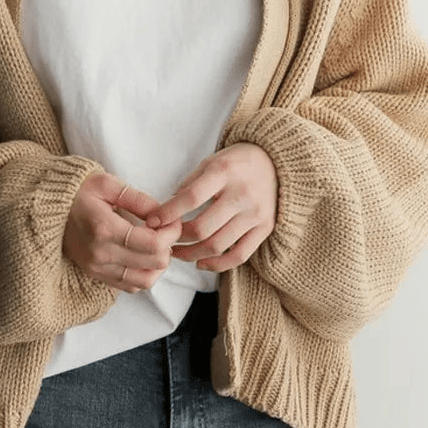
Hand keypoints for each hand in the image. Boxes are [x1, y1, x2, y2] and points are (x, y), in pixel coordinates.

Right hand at [63, 171, 181, 292]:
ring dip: (157, 264)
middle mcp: (100, 254)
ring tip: (154, 243)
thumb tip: (163, 214)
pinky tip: (141, 254)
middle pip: (154, 264)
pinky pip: (129, 286)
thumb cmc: (77, 191)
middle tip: (164, 229)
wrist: (46, 207)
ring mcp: (96, 268)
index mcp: (104, 229)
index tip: (170, 220)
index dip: (171, 233)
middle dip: (168, 246)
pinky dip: (143, 273)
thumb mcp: (107, 184)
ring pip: (145, 281)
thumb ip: (138, 199)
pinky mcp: (94, 275)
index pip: (154, 244)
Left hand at [145, 143, 277, 272]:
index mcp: (224, 172)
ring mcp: (255, 214)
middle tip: (164, 241)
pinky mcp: (265, 228)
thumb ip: (189, 185)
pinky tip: (201, 263)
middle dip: (177, 239)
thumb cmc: (236, 162)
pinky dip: (217, 265)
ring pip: (218, 245)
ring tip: (178, 253)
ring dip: (192, 254)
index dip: (169, 212)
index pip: (191, 198)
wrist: (276, 163)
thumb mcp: (211, 162)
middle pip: (203, 228)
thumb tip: (165, 211)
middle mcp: (241, 194)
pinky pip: (239, 255)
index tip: (152, 222)